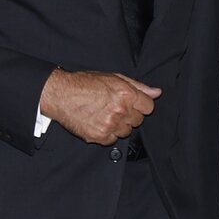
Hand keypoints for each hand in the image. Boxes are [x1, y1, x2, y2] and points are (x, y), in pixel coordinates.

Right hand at [40, 68, 160, 144]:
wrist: (61, 94)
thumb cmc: (85, 84)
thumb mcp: (114, 78)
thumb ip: (138, 86)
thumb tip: (157, 92)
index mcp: (126, 94)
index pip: (149, 107)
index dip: (140, 105)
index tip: (132, 104)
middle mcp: (120, 110)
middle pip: (138, 120)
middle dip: (129, 115)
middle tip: (114, 107)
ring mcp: (110, 125)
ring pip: (126, 131)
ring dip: (119, 125)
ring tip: (104, 114)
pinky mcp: (99, 136)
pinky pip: (112, 140)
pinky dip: (107, 133)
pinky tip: (98, 122)